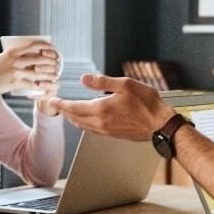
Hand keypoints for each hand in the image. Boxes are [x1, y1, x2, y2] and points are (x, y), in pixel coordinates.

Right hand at [0, 39, 60, 112]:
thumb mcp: (3, 57)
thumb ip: (16, 55)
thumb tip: (33, 54)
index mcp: (12, 51)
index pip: (33, 45)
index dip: (45, 46)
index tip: (52, 48)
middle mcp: (15, 60)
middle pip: (40, 59)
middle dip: (51, 61)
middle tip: (56, 63)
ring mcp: (16, 72)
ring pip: (39, 72)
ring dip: (49, 74)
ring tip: (55, 75)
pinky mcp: (16, 83)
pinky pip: (33, 84)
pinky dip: (41, 86)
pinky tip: (46, 86)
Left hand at [47, 73, 171, 139]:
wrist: (160, 125)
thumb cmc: (147, 103)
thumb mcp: (125, 85)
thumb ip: (102, 82)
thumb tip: (84, 78)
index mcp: (101, 109)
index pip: (74, 107)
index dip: (61, 104)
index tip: (52, 101)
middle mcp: (101, 122)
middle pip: (76, 118)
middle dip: (64, 112)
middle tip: (57, 106)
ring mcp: (107, 131)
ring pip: (83, 126)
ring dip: (73, 119)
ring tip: (68, 113)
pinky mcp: (113, 135)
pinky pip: (92, 130)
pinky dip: (84, 124)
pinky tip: (86, 120)